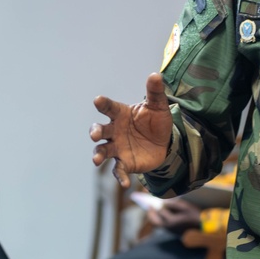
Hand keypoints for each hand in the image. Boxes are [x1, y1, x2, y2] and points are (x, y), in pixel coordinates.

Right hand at [90, 73, 172, 188]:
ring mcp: (117, 148)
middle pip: (100, 130)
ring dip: (98, 155)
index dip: (103, 104)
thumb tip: (156, 74)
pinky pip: (118, 170)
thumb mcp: (158, 107)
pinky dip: (120, 177)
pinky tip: (125, 183)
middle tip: (95, 134)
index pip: (109, 108)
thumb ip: (155, 92)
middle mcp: (114, 131)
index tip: (98, 100)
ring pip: (102, 150)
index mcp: (120, 114)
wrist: (164, 143)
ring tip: (97, 160)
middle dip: (95, 131)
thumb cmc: (156, 121)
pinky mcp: (124, 162)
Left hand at [146, 197, 201, 233]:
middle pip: (155, 222)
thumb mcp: (184, 206)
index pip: (160, 212)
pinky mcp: (173, 231)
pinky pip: (163, 226)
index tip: (151, 201)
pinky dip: (159, 220)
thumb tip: (163, 203)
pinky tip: (161, 215)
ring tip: (152, 211)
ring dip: (154, 218)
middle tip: (149, 207)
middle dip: (151, 214)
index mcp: (171, 220)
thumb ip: (172, 204)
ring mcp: (171, 230)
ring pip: (158, 225)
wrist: (201, 225)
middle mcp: (169, 227)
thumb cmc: (193, 214)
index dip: (155, 206)